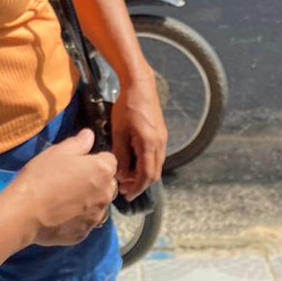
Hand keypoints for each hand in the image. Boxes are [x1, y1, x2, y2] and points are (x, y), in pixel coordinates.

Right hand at [9, 130, 117, 245]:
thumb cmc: (42, 176)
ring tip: (65, 201)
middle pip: (108, 184)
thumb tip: (90, 135)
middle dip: (96, 182)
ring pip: (98, 205)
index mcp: (103, 171)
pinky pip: (85, 222)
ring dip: (89, 201)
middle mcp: (106, 195)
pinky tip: (59, 216)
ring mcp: (96, 217)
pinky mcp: (84, 234)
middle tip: (71, 181)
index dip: (95, 160)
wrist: (25, 213)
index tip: (79, 163)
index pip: (110, 160)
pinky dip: (77, 219)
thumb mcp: (58, 152)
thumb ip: (79, 143)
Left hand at [111, 79, 166, 199]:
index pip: (146, 175)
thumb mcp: (119, 131)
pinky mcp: (161, 134)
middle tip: (124, 189)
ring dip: (143, 174)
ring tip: (127, 177)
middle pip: (154, 173)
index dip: (137, 188)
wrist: (140, 85)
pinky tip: (134, 162)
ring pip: (156, 165)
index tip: (126, 195)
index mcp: (150, 144)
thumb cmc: (127, 106)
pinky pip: (156, 156)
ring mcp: (163, 138)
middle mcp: (160, 144)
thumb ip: (121, 154)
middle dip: (140, 184)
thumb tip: (121, 173)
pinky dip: (146, 164)